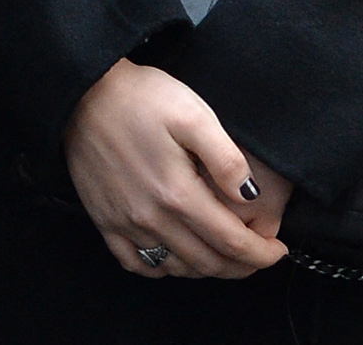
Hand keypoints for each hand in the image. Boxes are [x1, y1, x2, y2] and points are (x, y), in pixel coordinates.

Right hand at [63, 56, 288, 279]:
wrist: (83, 92)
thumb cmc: (141, 97)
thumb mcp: (193, 114)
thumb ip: (226, 158)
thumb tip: (250, 196)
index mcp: (178, 194)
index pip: (231, 242)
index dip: (261, 254)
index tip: (278, 251)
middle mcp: (151, 218)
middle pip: (207, 263)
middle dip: (241, 266)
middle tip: (259, 256)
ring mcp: (125, 223)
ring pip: (176, 268)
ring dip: (207, 269)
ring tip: (225, 255)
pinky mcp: (104, 220)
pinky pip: (136, 263)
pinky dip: (162, 269)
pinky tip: (176, 257)